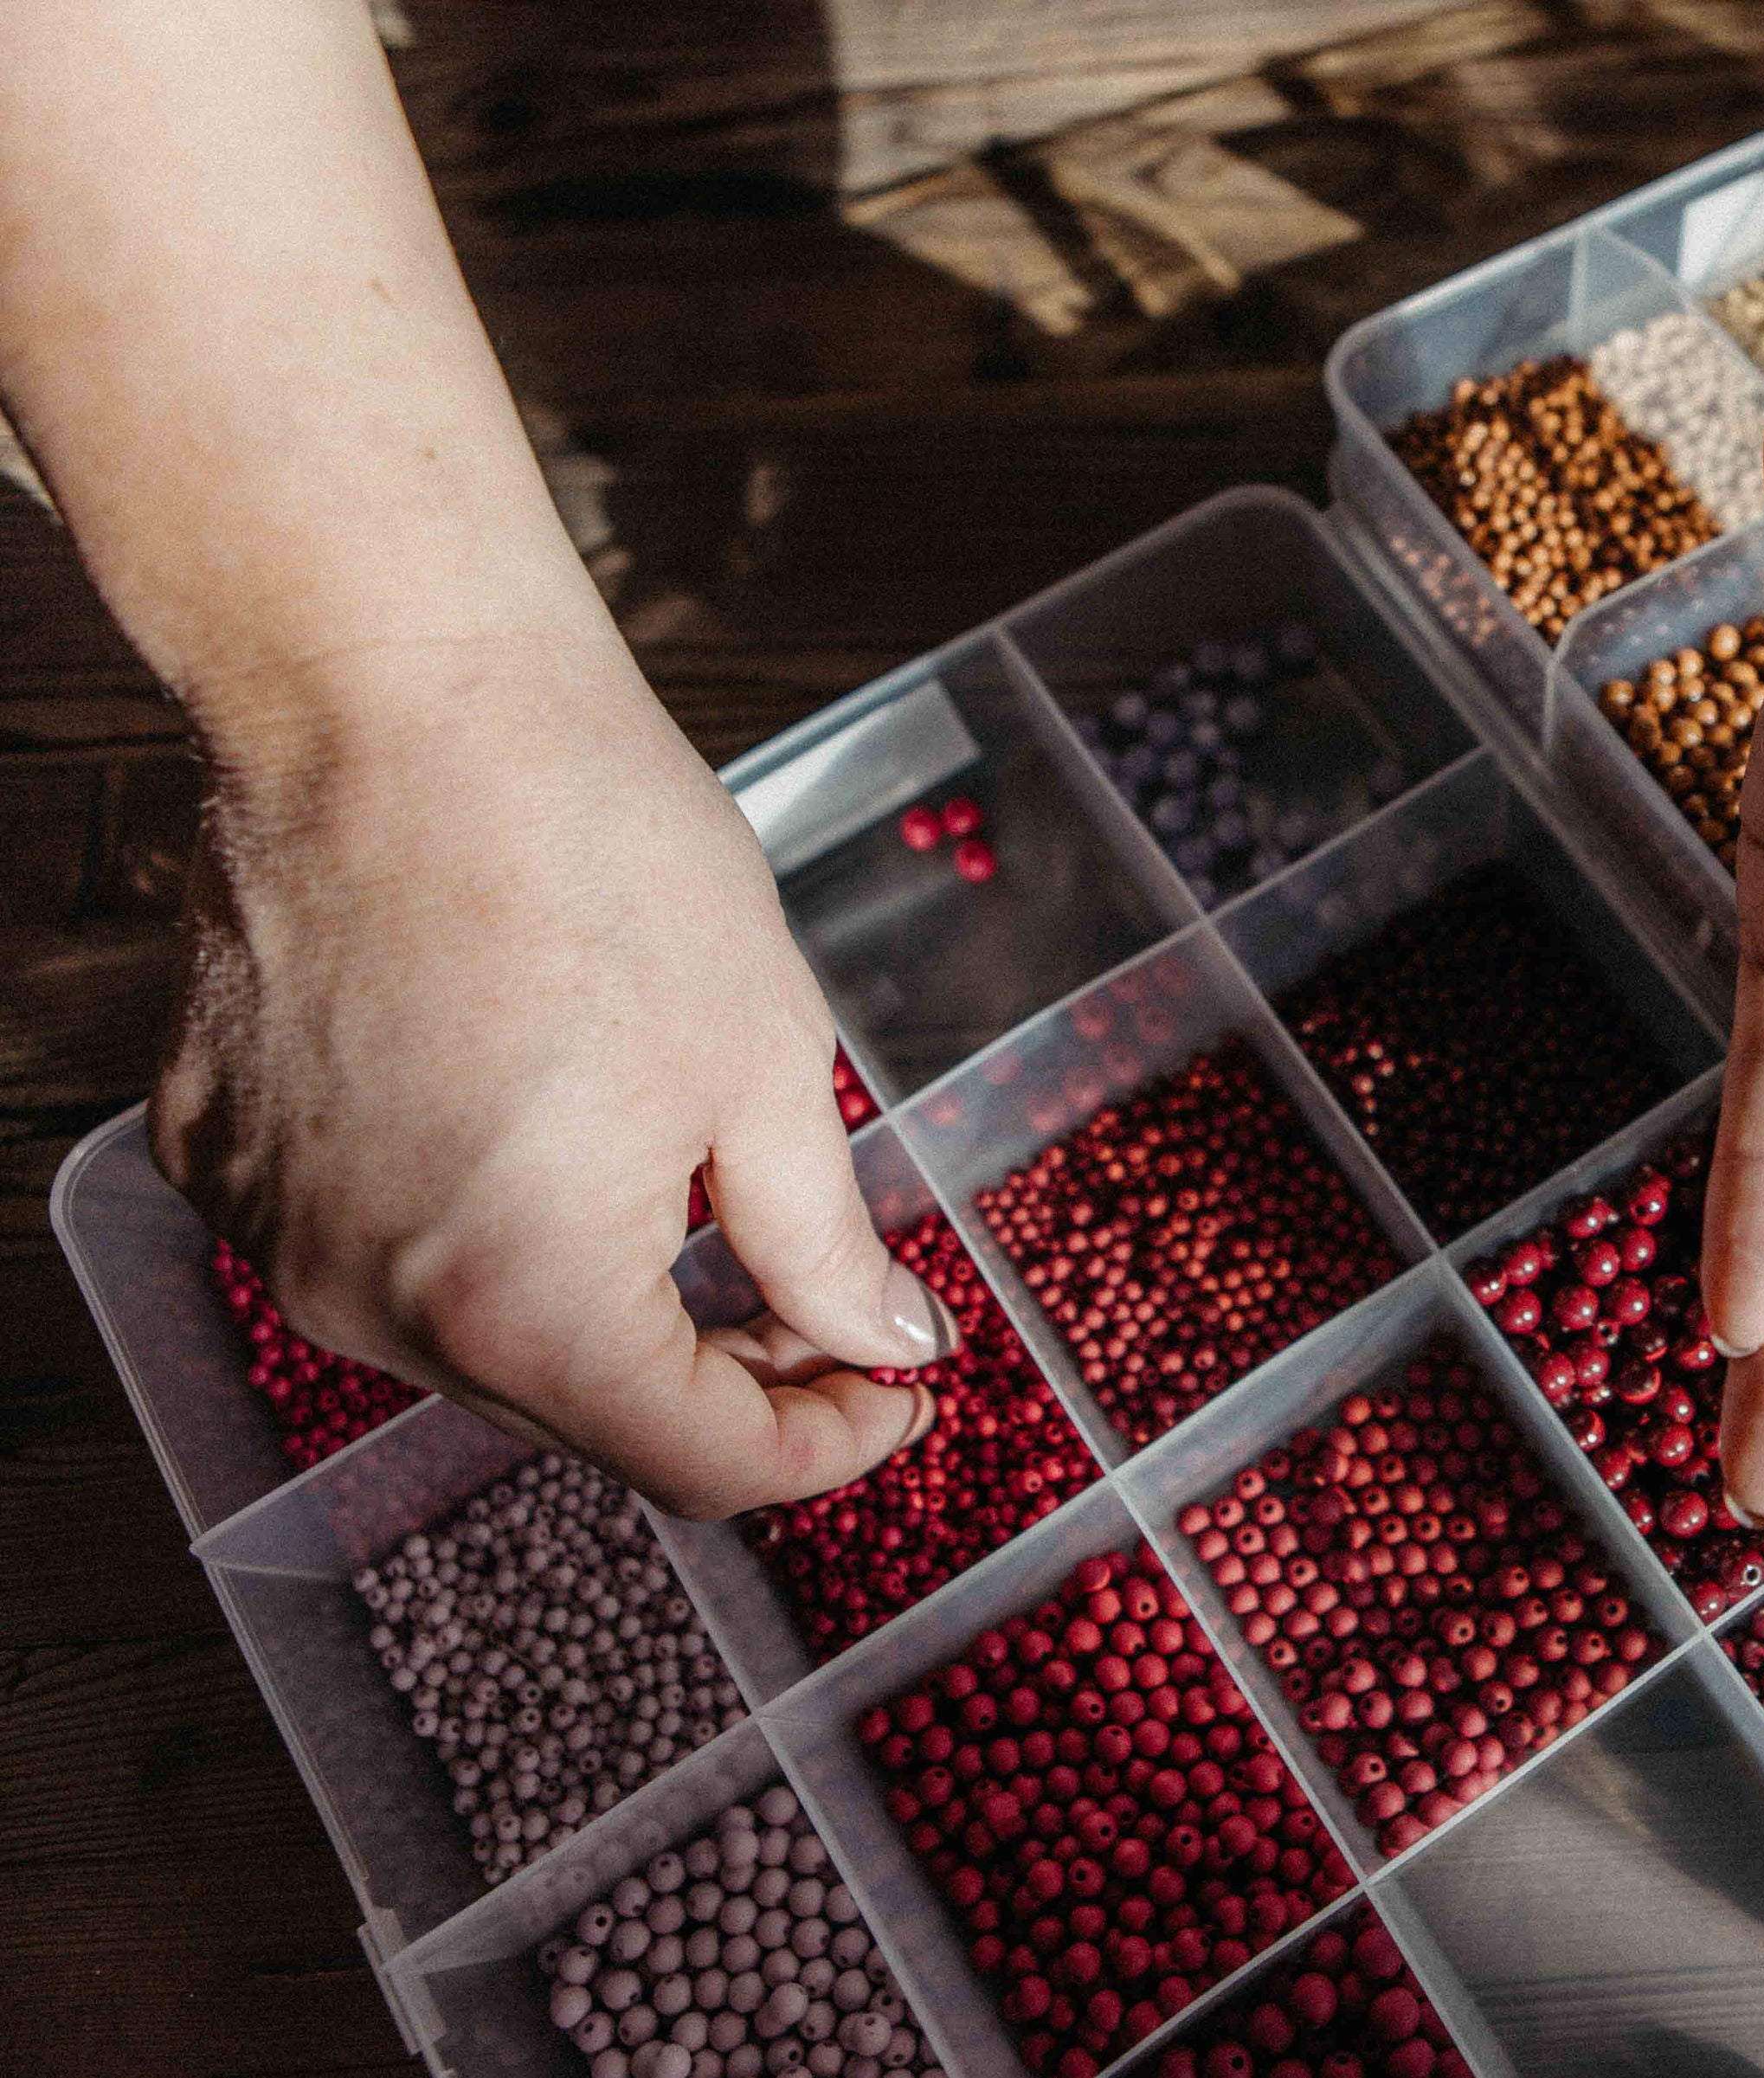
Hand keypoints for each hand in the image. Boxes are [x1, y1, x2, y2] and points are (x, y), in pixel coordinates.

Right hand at [151, 628, 956, 1517]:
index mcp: (526, 1305)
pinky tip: (547, 1134)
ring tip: (696, 1211)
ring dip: (599, 1310)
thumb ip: (822, 1246)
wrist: (395, 693)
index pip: (700, 1464)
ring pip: (474, 1341)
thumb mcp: (768, 1069)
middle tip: (825, 1307)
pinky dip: (477, 1229)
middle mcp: (371, 1306)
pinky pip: (372, 1246)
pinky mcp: (217, 1153)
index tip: (893, 1395)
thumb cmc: (597, 859)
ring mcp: (276, 1235)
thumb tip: (882, 1343)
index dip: (823, 1445)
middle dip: (722, 1381)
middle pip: (582, 1416)